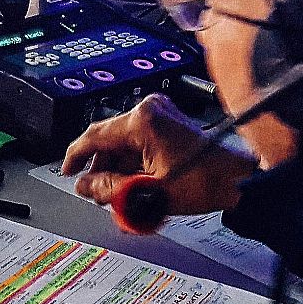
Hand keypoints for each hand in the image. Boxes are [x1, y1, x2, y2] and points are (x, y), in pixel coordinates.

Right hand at [60, 94, 257, 216]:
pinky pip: (138, 141)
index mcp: (142, 121)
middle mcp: (149, 110)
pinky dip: (132, 162)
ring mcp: (160, 114)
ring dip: (117, 167)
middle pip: (109, 139)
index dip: (76, 156)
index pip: (94, 135)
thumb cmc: (203, 181)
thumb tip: (85, 186)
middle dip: (101, 168)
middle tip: (96, 191)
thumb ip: (109, 188)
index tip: (67, 170)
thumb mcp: (146, 192)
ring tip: (118, 192)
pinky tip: (133, 182)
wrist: (235, 178)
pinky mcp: (168, 122)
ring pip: (122, 142)